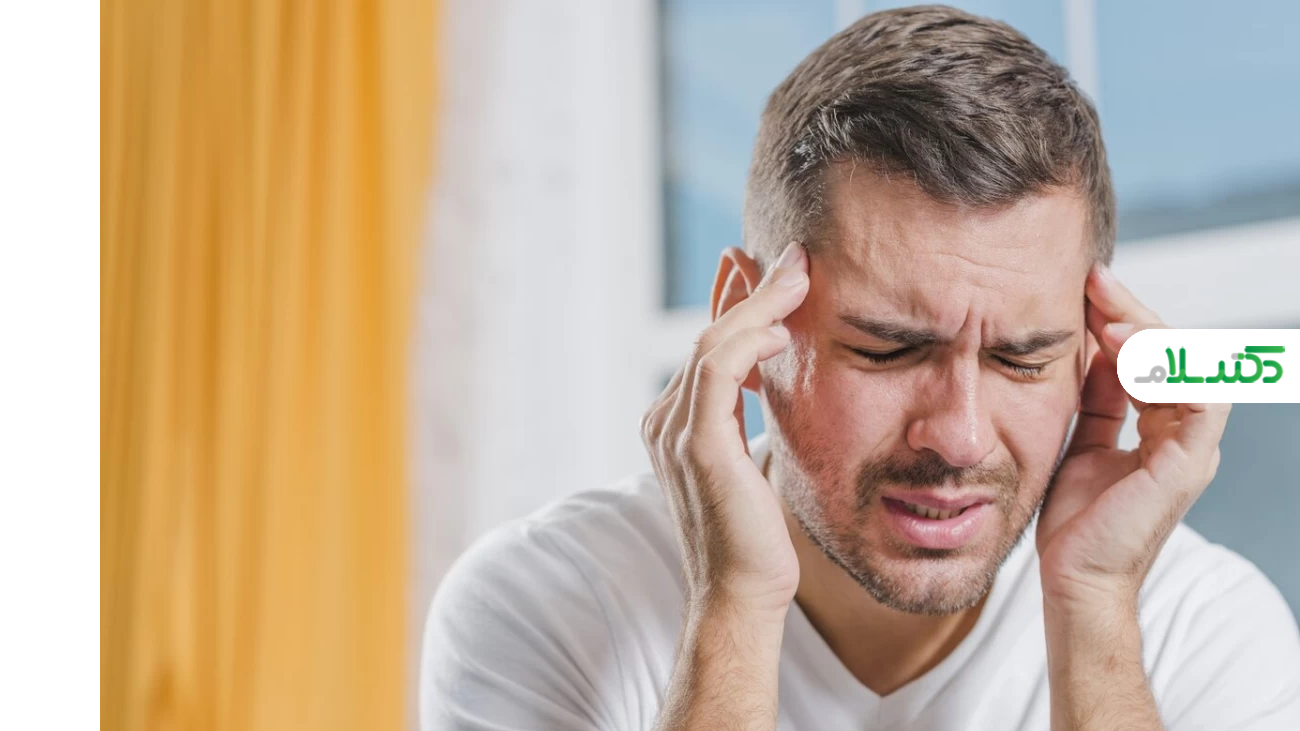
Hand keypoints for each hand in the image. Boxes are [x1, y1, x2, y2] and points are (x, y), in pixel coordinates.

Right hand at [640, 242, 809, 617]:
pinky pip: (719, 370)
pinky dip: (750, 339)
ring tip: (799, 274)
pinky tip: (784, 327)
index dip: (734, 301)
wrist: (742, 593)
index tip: (767, 267)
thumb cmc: (755, 536)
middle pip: (708, 336)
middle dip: (751, 290)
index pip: (705, 347)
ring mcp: (673, 431)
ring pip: (713, 344)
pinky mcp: (697, 444)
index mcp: (673, 423)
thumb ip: (750, 417)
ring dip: (759, 303)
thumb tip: (772, 377)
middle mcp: (663, 420)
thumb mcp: (752, 461)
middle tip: (794, 256)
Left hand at [1036, 264, 1230, 610]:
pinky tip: (1122, 348)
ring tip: (1104, 315)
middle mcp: (1185, 435)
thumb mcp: (1080, 440)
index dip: (1121, 317)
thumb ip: (1095, 399)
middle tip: (1093, 280)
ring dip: (1148, 332)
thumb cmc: (1075, 520)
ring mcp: (1192, 449)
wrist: (1073, 577)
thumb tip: (1088, 349)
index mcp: (1162, 429)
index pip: (1152, 356)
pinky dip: (1164, 367)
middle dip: (1132, 311)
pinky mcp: (1187, 465)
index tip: (1084, 287)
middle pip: (1173, 351)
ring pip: (1190, 365)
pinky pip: (1196, 399)